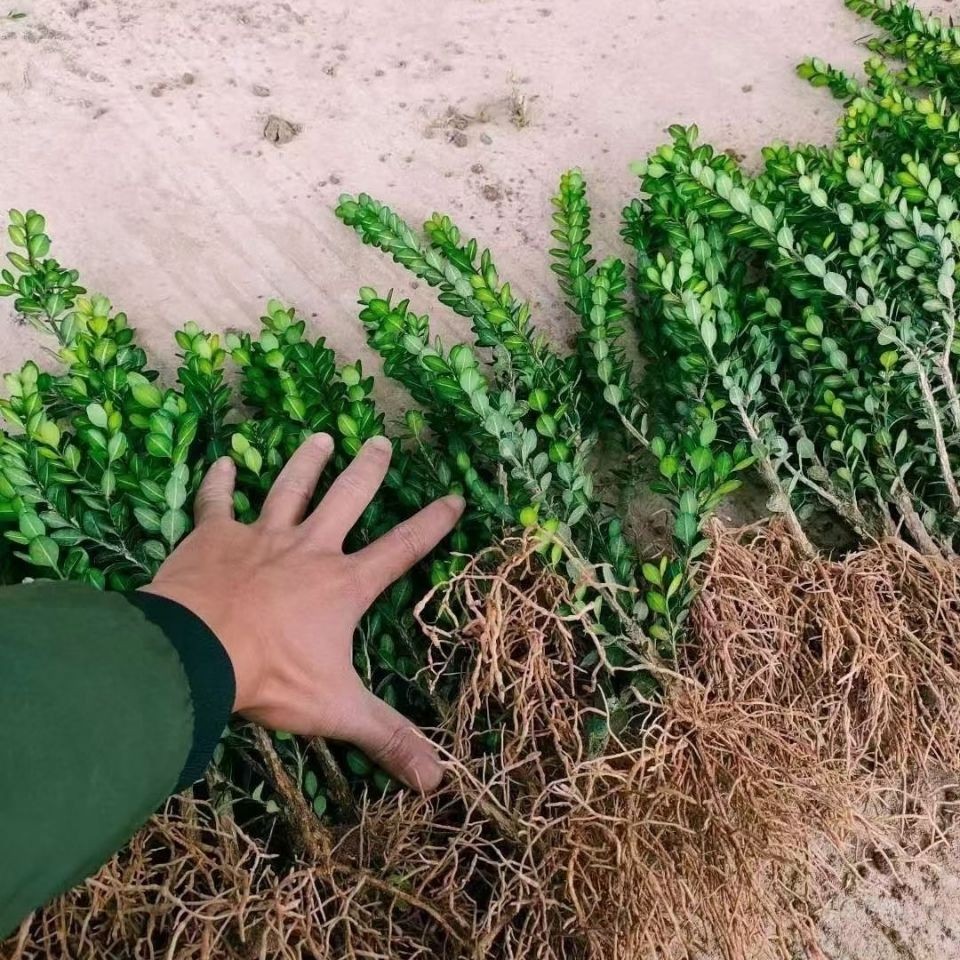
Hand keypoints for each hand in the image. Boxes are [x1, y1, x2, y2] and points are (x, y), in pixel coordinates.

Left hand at [142, 433, 463, 791]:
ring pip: (289, 488)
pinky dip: (217, 483)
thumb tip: (439, 781)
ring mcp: (260, 537)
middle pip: (347, 499)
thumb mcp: (337, 710)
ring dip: (305, 462)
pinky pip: (216, 503)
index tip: (455, 496)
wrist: (195, 654)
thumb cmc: (271, 677)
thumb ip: (388, 739)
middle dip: (368, 471)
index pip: (401, 549)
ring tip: (319, 436)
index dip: (432, 524)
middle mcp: (309, 549)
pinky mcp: (213, 537)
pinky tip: (218, 461)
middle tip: (381, 441)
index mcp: (343, 585)